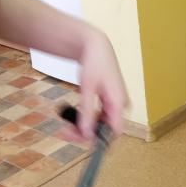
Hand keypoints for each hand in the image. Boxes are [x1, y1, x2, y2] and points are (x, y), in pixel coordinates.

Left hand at [70, 28, 128, 142]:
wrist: (96, 46)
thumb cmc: (94, 62)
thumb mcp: (87, 88)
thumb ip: (87, 113)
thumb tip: (86, 135)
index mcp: (119, 102)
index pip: (114, 132)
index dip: (98, 140)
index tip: (79, 140)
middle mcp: (120, 105)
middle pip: (106, 129)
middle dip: (86, 134)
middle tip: (65, 132)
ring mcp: (115, 104)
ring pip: (101, 124)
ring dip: (85, 127)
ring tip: (66, 126)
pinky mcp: (109, 102)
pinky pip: (100, 117)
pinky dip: (87, 119)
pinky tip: (73, 116)